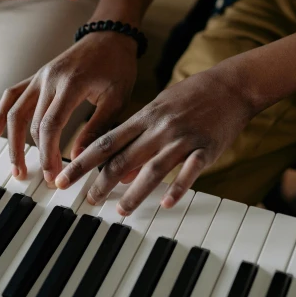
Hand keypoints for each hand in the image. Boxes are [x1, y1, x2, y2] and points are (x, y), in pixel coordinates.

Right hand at [0, 31, 137, 181]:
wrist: (110, 36)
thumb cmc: (117, 66)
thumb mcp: (116, 99)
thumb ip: (97, 128)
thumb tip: (79, 159)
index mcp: (71, 83)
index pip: (50, 125)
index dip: (48, 153)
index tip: (53, 175)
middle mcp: (49, 79)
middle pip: (33, 123)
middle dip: (36, 155)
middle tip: (45, 178)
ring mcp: (39, 76)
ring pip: (15, 112)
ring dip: (13, 142)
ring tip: (17, 167)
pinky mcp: (36, 76)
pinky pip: (12, 96)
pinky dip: (0, 114)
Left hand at [53, 66, 257, 215]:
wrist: (231, 85)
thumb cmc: (192, 97)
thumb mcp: (159, 111)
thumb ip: (138, 139)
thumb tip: (121, 173)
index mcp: (145, 117)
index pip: (106, 142)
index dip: (82, 161)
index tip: (64, 177)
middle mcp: (159, 128)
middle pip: (124, 158)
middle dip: (102, 182)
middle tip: (88, 202)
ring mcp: (183, 138)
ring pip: (153, 168)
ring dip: (135, 192)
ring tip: (122, 211)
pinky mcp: (206, 148)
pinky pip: (190, 170)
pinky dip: (178, 187)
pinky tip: (168, 203)